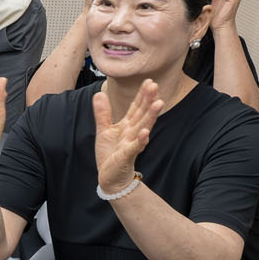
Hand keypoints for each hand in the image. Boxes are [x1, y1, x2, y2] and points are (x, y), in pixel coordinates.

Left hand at [94, 79, 162, 194]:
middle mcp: (132, 133)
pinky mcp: (127, 156)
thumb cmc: (110, 154)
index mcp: (127, 126)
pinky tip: (145, 132)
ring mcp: (131, 144)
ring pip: (143, 128)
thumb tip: (99, 93)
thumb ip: (103, 113)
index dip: (142, 95)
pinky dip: (140, 140)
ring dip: (151, 116)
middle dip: (148, 101)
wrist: (110, 178)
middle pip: (142, 114)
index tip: (149, 81)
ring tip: (158, 103)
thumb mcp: (104, 130)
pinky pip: (135, 147)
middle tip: (155, 86)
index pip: (136, 108)